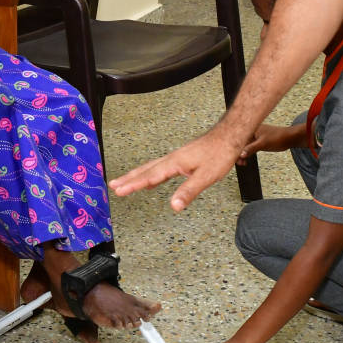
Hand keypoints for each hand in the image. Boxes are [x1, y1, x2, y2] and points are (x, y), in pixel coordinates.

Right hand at [112, 124, 245, 210]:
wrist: (229, 136)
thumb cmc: (220, 153)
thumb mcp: (206, 176)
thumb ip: (189, 191)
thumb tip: (174, 206)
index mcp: (174, 163)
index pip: (150, 177)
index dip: (134, 185)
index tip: (119, 191)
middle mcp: (172, 159)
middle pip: (145, 170)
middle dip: (129, 179)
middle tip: (113, 186)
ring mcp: (176, 158)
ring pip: (151, 167)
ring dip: (137, 175)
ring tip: (124, 182)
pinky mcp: (182, 158)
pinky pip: (160, 167)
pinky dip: (150, 174)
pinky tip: (152, 180)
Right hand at [238, 122, 304, 162]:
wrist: (289, 138)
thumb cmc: (277, 137)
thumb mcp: (263, 143)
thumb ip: (251, 148)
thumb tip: (241, 154)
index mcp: (251, 128)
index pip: (239, 137)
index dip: (233, 146)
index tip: (230, 155)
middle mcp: (251, 132)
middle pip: (240, 142)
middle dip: (237, 152)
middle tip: (236, 162)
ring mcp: (254, 137)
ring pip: (244, 147)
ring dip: (241, 155)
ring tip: (241, 163)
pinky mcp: (258, 143)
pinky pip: (249, 149)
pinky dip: (247, 155)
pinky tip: (245, 161)